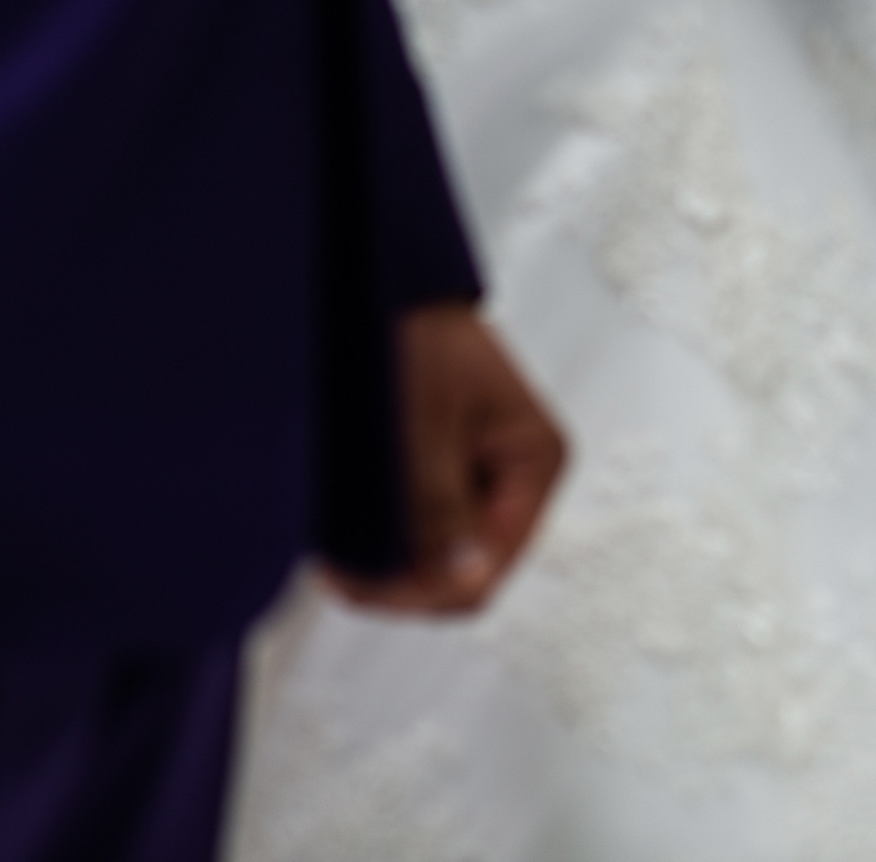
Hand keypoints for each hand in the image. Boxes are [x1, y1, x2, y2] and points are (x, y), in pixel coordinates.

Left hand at [331, 306, 566, 613]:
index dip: (431, 587)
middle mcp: (518, 476)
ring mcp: (485, 477)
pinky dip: (390, 538)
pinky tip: (353, 533)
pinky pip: (427, 529)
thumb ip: (440, 504)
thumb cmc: (421, 334)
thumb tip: (462, 577)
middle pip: (469, 567)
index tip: (367, 584)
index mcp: (534, 461)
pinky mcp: (453, 474)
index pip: (494, 563)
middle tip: (343, 575)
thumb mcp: (425, 425)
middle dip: (406, 578)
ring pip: (444, 555)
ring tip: (340, 555)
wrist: (394, 288)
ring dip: (393, 561)